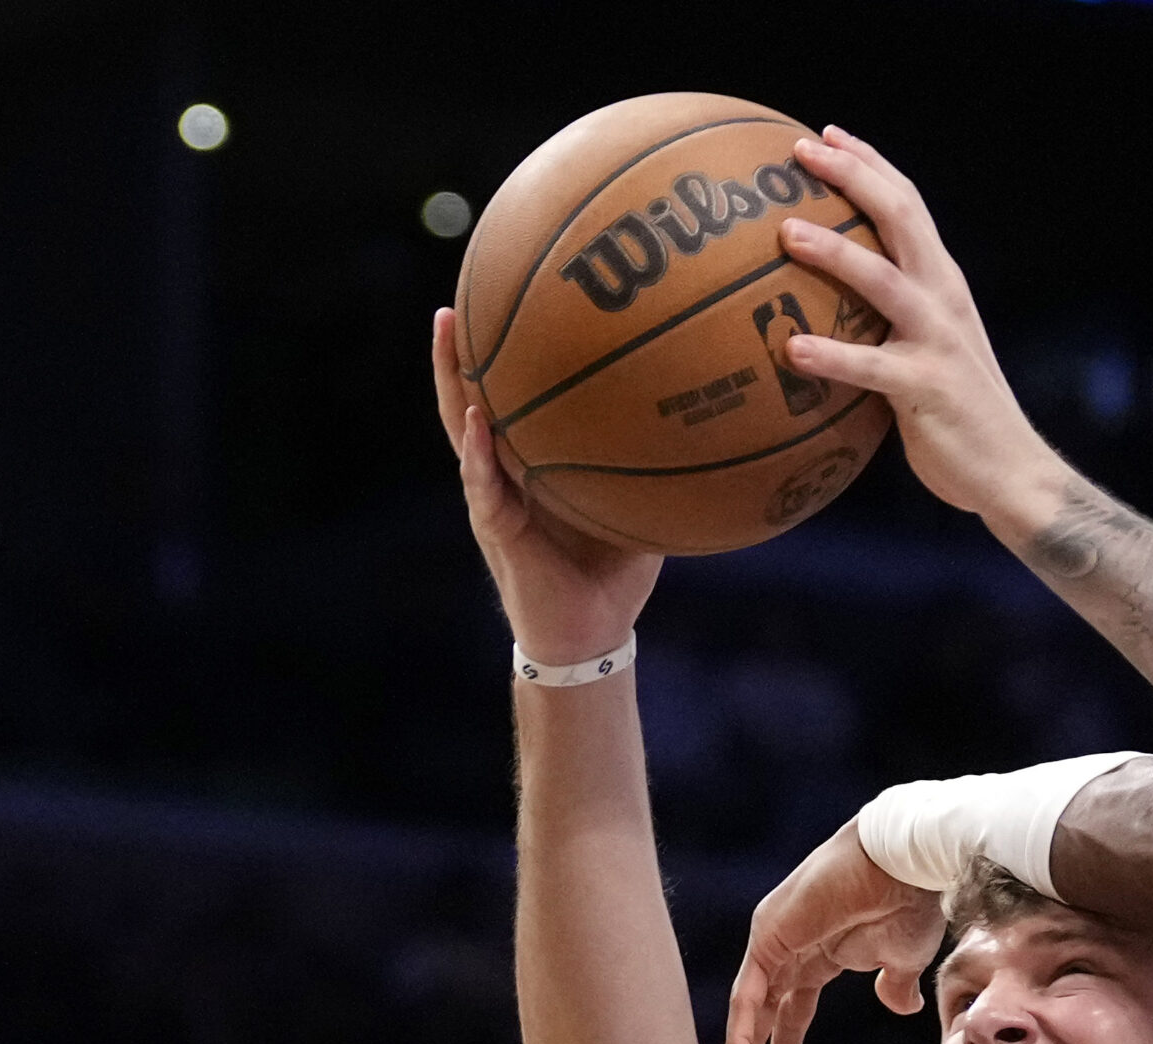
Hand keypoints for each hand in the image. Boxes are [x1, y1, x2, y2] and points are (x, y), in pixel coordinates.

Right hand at [430, 307, 663, 664]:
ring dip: (451, 381)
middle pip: (471, 402)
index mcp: (531, 467)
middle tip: (455, 300)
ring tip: (448, 330)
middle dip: (459, 354)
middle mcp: (505, 476)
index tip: (500, 306)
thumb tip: (704, 423)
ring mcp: (494, 499)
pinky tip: (476, 420)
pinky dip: (478, 452)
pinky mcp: (497, 530)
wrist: (593, 634)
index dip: (500, 361)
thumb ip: (653, 468)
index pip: (509, 403)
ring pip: (461, 429)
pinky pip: (483, 484)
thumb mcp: (639, 507)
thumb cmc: (613, 572)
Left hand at [714, 820, 948, 1043]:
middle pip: (760, 1015)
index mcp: (822, 956)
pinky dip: (742, 1029)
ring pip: (748, 1009)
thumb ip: (897, 983)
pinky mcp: (768, 936)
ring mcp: (775, 942)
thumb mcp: (905, 958)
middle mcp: (791, 950)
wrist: (908, 865)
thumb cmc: (911, 903)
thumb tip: (901, 1004)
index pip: (793, 1012)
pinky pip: (749, 993)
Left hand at [771, 128, 1065, 529]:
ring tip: (786, 233)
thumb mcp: (929, 352)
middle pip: (900, 217)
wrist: (1011, 472)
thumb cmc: (958, 417)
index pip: (908, 206)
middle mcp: (943, 299)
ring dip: (836, 252)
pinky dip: (831, 357)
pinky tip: (790, 350)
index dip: (868, 165)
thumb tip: (822, 313)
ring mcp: (938, 341)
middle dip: (852, 177)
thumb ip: (889, 323)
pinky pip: (871, 368)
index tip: (825, 136)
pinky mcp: (928, 388)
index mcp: (943, 284)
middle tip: (800, 151)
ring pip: (884, 280)